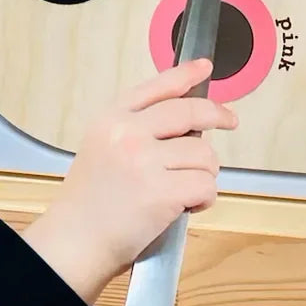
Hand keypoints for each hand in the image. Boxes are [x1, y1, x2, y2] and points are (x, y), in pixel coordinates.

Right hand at [20, 59, 236, 303]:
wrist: (76, 239)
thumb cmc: (89, 201)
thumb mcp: (102, 146)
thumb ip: (136, 128)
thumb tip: (188, 121)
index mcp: (111, 118)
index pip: (157, 87)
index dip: (185, 74)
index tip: (204, 66)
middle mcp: (128, 132)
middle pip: (189, 111)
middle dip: (217, 114)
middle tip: (229, 120)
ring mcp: (145, 161)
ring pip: (204, 153)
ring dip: (203, 173)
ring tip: (181, 189)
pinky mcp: (162, 191)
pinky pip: (206, 185)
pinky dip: (203, 199)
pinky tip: (183, 206)